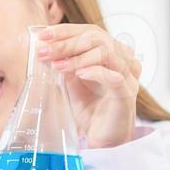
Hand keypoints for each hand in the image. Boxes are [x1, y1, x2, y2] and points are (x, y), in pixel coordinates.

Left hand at [34, 23, 140, 148]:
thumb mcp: (71, 82)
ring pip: (107, 53)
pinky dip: (95, 72)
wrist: (102, 138)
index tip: (42, 35)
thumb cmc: (89, 109)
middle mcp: (122, 60)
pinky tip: (79, 74)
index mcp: (110, 53)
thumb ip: (62, 64)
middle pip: (97, 38)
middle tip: (43, 51)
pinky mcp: (127, 94)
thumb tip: (41, 48)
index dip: (66, 31)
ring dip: (77, 57)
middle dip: (66, 43)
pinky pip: (114, 77)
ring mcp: (127, 76)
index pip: (90, 31)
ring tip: (56, 65)